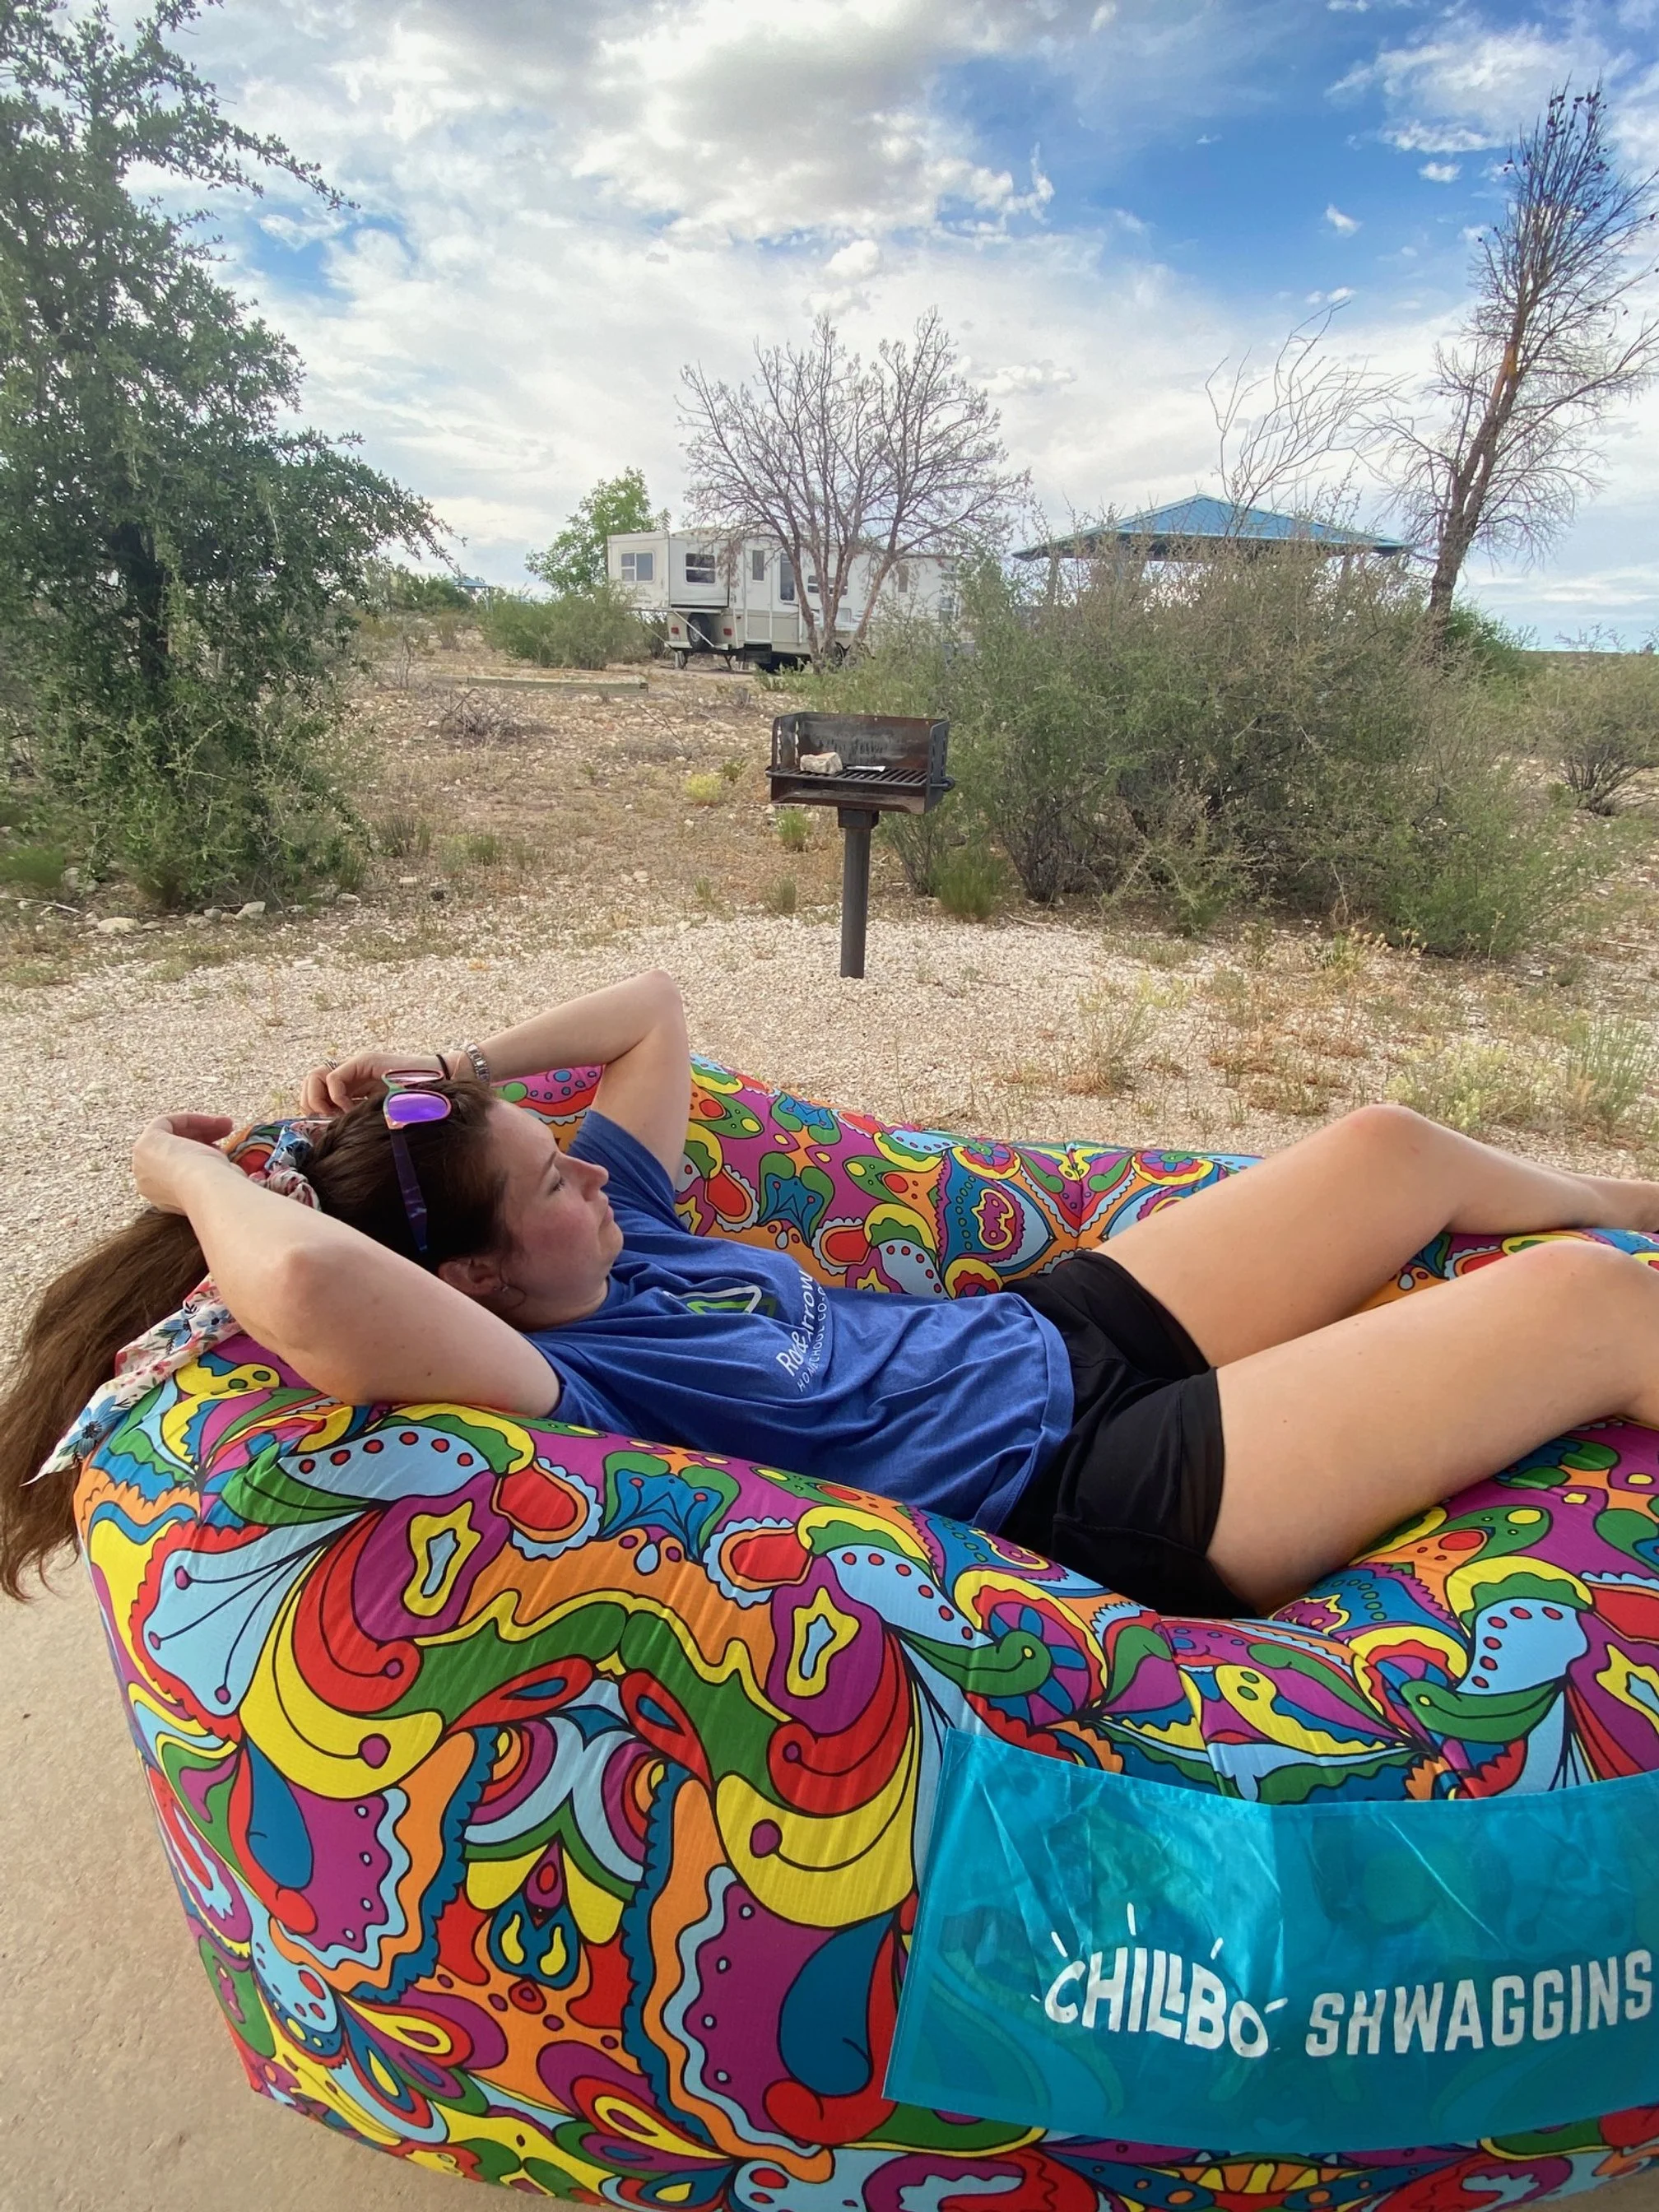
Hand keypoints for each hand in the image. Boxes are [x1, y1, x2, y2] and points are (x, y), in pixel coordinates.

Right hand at [132, 1113, 236, 1213]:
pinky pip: (165, 1123)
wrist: (208, 1191)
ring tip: (228, 1125)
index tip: (224, 1149)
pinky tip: (212, 1122)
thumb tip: (232, 1170)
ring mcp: (143, 1164)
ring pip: (171, 1137)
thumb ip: (219, 1177)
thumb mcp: (221, 1184)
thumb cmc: (221, 1193)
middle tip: (227, 1130)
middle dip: (203, 1137)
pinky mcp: (145, 1144)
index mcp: (164, 1199)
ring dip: (201, 1127)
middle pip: (174, 1151)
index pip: (180, 1169)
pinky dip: (190, 1119)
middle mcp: (149, 1183)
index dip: (202, 1156)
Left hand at [298, 1050, 444, 1116]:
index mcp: (353, 1086)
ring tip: (335, 1114)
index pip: (317, 1092)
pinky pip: (333, 1078)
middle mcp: (351, 1073)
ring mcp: (356, 1065)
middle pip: (311, 1082)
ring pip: (315, 1076)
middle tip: (326, 1120)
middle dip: (312, 1103)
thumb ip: (360, 1120)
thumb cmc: (417, 1104)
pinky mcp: (364, 1062)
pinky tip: (351, 1109)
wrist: (441, 1083)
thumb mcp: (380, 1116)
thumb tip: (335, 1138)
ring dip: (319, 1098)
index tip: (326, 1126)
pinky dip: (336, 1096)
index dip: (314, 1108)